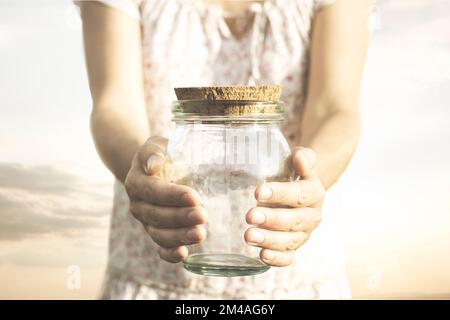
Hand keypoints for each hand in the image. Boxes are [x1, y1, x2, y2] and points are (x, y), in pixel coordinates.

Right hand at [124, 136, 206, 262]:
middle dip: (180, 218)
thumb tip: (153, 164)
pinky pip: (160, 247)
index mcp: (137, 183)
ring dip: (179, 237)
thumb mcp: (156, 145)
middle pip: (157, 216)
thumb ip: (153, 152)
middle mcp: (138, 205)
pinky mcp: (156, 232)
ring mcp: (146, 222)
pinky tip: (184, 254)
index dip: (172, 196)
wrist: (152, 169)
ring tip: (200, 234)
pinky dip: (170, 254)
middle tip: (203, 216)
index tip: (194, 197)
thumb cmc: (160, 154)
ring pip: (159, 234)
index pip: (153, 192)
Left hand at [244, 147, 324, 266]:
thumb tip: (300, 159)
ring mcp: (303, 234)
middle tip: (250, 216)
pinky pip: (288, 257)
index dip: (280, 194)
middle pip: (294, 220)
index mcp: (314, 193)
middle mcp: (312, 216)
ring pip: (289, 240)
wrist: (300, 189)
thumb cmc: (294, 172)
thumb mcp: (300, 159)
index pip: (300, 194)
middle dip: (271, 219)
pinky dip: (277, 259)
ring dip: (269, 240)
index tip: (258, 192)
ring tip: (249, 236)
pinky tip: (262, 255)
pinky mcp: (293, 247)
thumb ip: (303, 157)